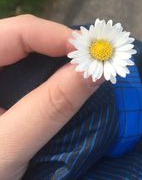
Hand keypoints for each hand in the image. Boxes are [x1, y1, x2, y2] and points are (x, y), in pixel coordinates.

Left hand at [0, 15, 103, 179]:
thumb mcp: (7, 147)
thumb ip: (48, 108)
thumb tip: (91, 72)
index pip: (17, 32)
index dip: (58, 35)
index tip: (93, 51)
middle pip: (26, 39)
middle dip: (63, 47)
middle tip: (95, 61)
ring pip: (31, 55)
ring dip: (60, 63)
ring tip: (86, 71)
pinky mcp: (5, 90)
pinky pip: (31, 72)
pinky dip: (53, 79)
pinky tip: (68, 86)